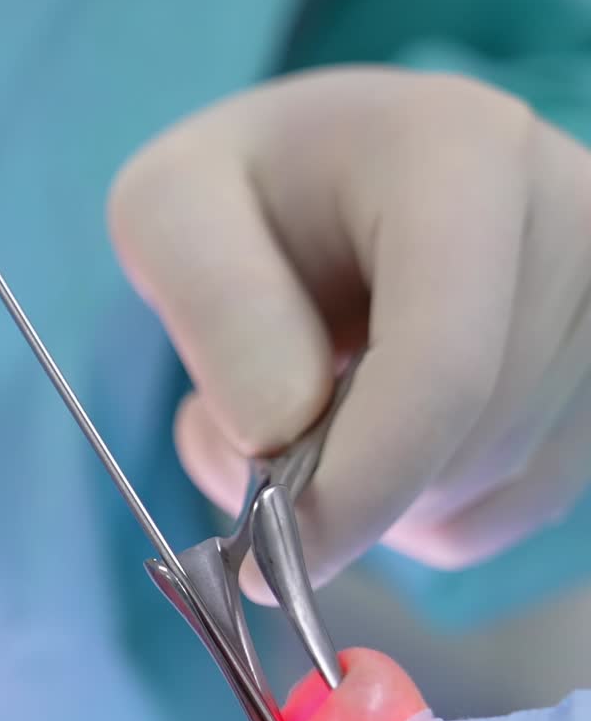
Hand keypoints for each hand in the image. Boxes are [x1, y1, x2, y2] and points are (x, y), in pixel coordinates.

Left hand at [108, 68, 590, 593]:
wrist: (321, 172)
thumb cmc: (238, 190)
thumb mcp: (170, 209)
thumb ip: (211, 303)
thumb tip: (278, 433)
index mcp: (459, 156)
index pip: (442, 366)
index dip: (357, 485)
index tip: (265, 565)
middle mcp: (570, 218)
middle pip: (474, 440)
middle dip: (344, 489)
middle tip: (244, 452)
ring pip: (497, 483)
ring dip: (373, 498)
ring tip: (298, 411)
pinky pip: (510, 502)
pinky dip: (415, 507)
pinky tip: (364, 432)